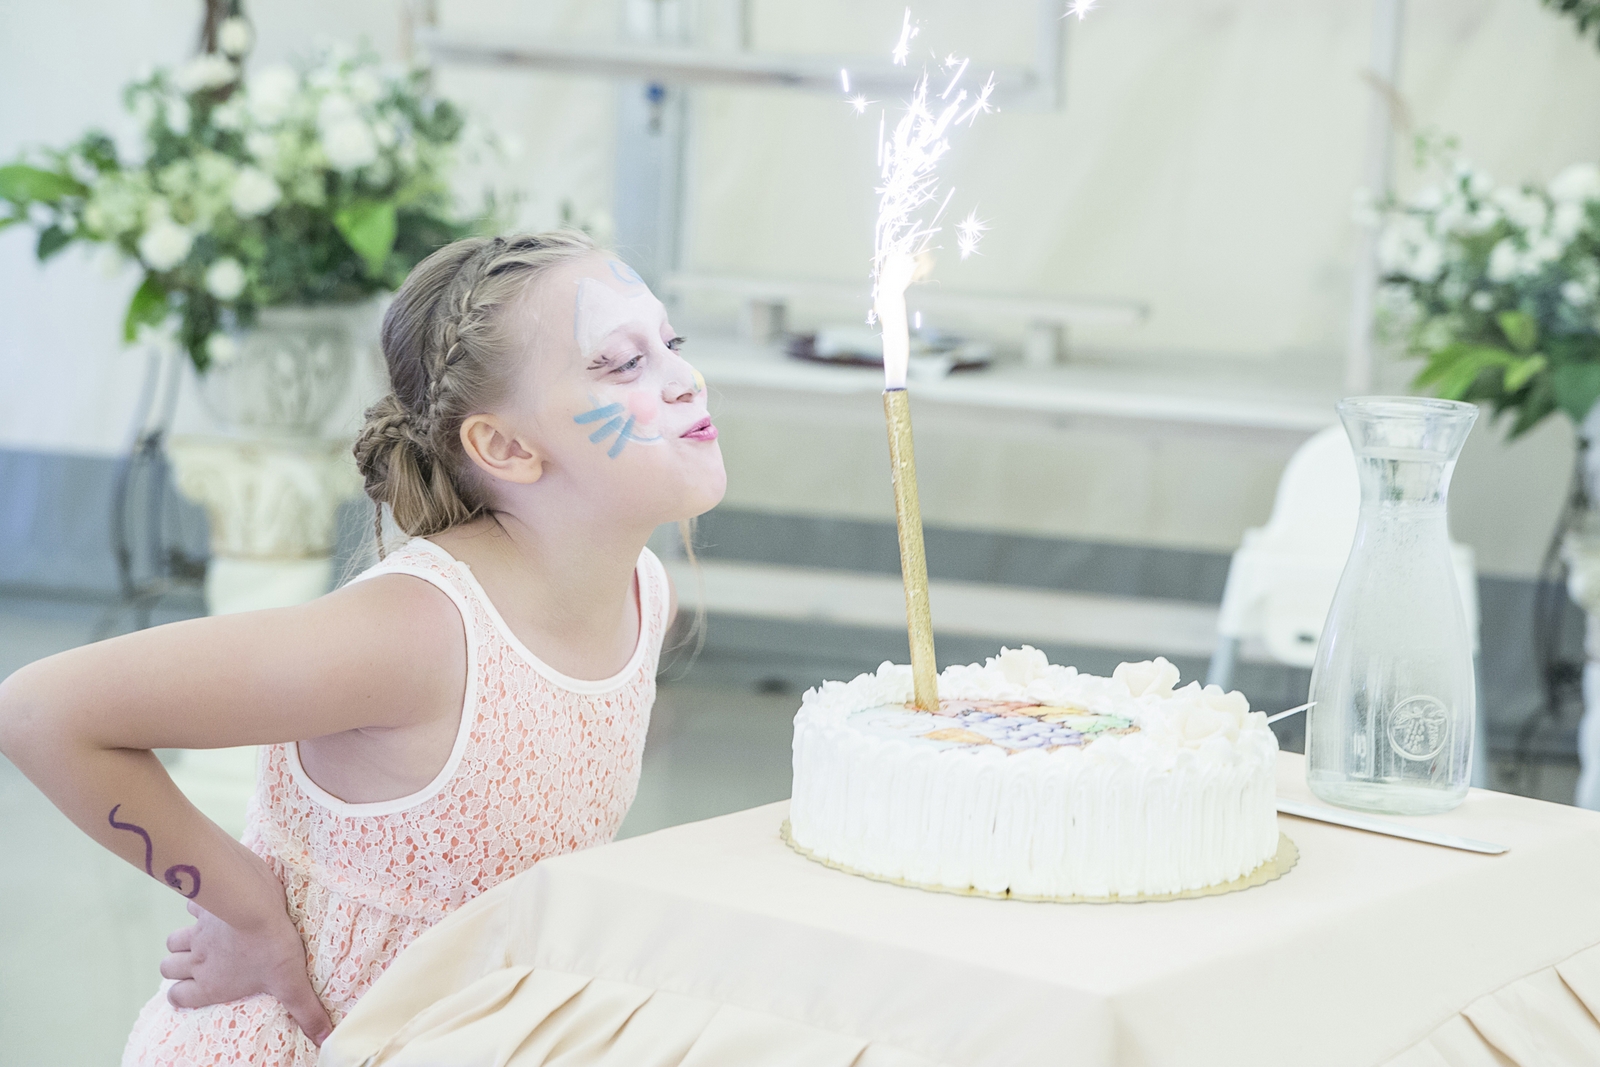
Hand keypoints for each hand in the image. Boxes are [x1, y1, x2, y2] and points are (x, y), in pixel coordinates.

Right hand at [161, 899, 333, 1046]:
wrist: (255, 903)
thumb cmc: (271, 946)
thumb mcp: (292, 984)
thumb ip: (305, 1011)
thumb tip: (323, 1038)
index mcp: (212, 983)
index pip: (179, 998)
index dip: (180, 996)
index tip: (191, 992)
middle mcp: (198, 960)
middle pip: (168, 968)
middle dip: (177, 968)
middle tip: (199, 964)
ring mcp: (197, 933)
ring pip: (173, 941)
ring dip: (183, 941)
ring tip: (204, 940)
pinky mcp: (204, 907)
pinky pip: (191, 908)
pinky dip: (200, 909)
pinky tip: (217, 909)